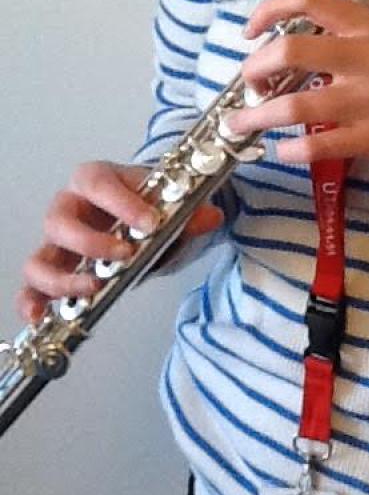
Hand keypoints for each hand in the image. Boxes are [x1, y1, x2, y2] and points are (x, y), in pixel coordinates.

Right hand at [17, 161, 222, 324]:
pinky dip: (31, 300)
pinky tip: (40, 315)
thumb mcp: (170, 203)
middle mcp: (69, 206)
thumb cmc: (147, 203)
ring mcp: (57, 240)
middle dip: (92, 242)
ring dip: (64, 277)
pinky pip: (31, 285)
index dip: (121, 203)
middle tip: (125, 255)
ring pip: (40, 257)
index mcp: (97, 179)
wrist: (140, 215)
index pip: (99, 183)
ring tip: (94, 287)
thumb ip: (189, 212)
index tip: (150, 223)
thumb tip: (211, 216)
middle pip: (60, 220)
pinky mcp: (53, 268)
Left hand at [227, 0, 368, 170]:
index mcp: (368, 26)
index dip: (270, 9)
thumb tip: (299, 48)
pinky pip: (319, 146)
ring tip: (241, 124)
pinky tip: (285, 151)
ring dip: (257, 116)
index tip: (252, 29)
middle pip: (290, 50)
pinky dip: (292, 150)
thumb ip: (349, 37)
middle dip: (256, 67)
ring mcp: (366, 100)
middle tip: (249, 82)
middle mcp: (363, 58)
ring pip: (294, 106)